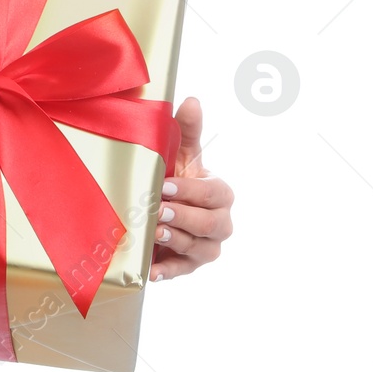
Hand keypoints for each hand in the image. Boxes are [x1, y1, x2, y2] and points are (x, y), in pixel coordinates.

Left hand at [151, 95, 233, 279]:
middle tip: (157, 209)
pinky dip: (168, 271)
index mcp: (220, 194)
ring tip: (152, 232)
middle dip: (184, 216)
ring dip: (175, 240)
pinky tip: (152, 270)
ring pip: (199, 248)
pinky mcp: (189, 265)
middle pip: (211, 224)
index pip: (214, 194)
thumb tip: (191, 100)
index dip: (192, 191)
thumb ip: (186, 129)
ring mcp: (206, 247)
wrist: (156, 207)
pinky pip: (183, 271)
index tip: (166, 185)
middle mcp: (219, 223)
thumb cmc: (172, 176)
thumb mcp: (177, 153)